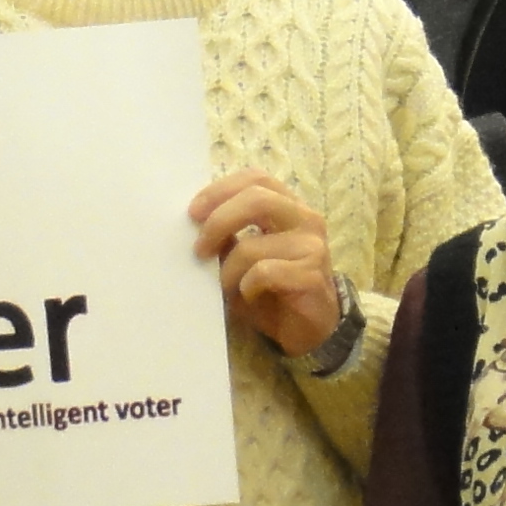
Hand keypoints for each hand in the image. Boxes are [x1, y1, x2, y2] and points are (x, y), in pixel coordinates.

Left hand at [190, 169, 340, 356]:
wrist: (310, 328)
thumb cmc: (273, 290)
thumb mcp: (244, 258)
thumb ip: (228, 236)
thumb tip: (195, 224)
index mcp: (288, 206)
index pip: (255, 178)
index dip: (220, 190)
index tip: (192, 214)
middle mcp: (305, 219)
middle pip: (256, 199)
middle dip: (218, 221)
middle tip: (199, 249)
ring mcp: (313, 246)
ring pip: (252, 245)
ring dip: (228, 270)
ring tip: (226, 286)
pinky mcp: (312, 276)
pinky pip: (263, 273)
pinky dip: (246, 286)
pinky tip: (249, 295)